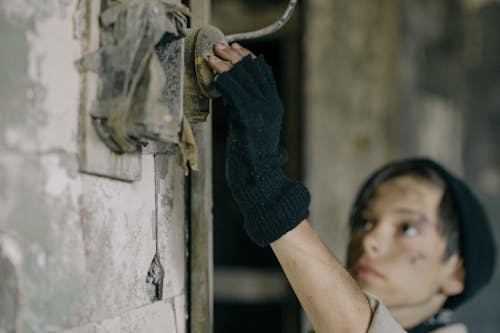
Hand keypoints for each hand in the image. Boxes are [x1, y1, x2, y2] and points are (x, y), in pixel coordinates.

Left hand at [207, 43, 309, 246]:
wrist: (260, 183)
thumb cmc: (251, 160)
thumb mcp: (248, 129)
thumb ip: (243, 110)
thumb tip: (229, 94)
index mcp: (273, 106)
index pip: (263, 74)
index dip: (247, 58)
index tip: (232, 49)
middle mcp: (271, 105)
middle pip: (254, 71)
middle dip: (235, 56)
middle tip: (219, 48)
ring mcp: (262, 112)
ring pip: (244, 79)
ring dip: (227, 64)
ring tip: (213, 56)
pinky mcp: (250, 120)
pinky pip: (236, 93)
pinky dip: (224, 81)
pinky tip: (214, 74)